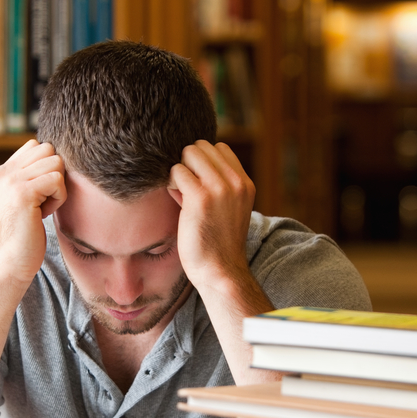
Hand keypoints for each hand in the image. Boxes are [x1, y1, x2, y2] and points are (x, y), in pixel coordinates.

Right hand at [0, 139, 66, 284]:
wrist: (9, 264)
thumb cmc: (23, 237)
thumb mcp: (22, 201)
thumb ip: (31, 179)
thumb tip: (56, 160)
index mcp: (1, 173)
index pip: (36, 146)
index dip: (47, 168)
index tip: (40, 194)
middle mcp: (3, 173)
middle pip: (48, 149)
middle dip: (54, 174)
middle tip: (43, 201)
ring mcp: (11, 181)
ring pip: (55, 162)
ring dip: (58, 187)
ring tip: (43, 208)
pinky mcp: (23, 193)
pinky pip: (57, 180)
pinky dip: (59, 198)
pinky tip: (44, 214)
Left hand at [167, 141, 255, 289]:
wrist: (220, 271)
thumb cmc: (216, 242)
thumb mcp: (226, 208)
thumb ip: (215, 185)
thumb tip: (185, 164)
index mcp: (244, 183)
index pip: (219, 148)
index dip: (202, 162)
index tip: (198, 183)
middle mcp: (236, 182)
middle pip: (202, 146)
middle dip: (189, 164)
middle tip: (187, 189)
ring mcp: (220, 188)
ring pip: (189, 153)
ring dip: (180, 172)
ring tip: (181, 195)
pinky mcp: (200, 198)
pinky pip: (176, 171)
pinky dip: (171, 184)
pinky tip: (177, 201)